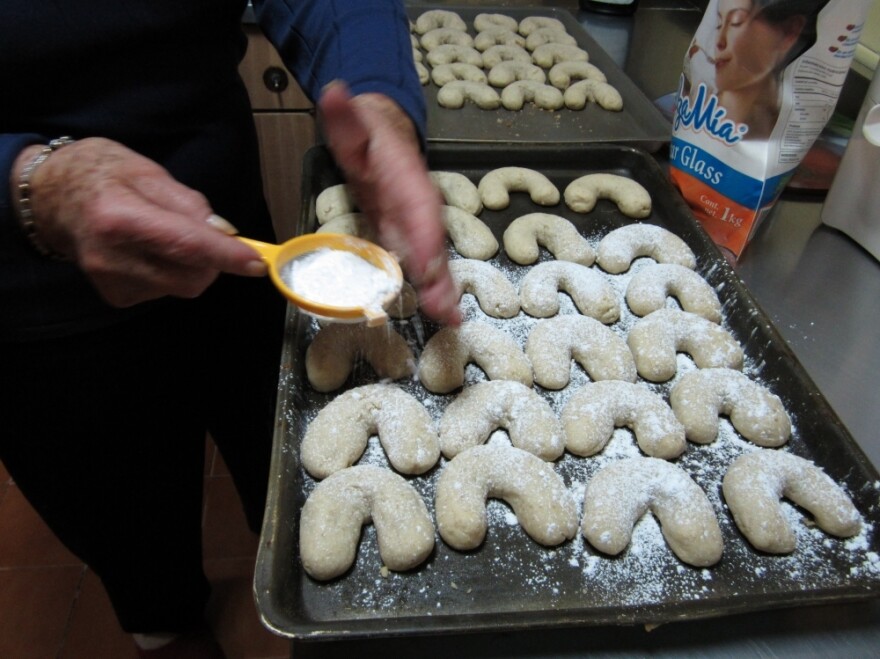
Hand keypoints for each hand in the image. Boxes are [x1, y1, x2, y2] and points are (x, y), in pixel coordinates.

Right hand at [11, 137, 266, 306]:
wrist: (51, 198)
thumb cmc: (99, 174)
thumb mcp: (146, 171)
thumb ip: (189, 204)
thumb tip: (224, 232)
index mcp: (119, 217)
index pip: (185, 245)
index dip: (226, 256)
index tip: (257, 263)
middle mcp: (112, 256)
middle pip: (190, 277)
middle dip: (213, 261)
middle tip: (206, 235)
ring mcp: (111, 281)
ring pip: (181, 287)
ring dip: (191, 266)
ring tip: (165, 236)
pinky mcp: (116, 297)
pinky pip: (165, 291)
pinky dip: (171, 274)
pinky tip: (150, 252)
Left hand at [318, 81, 460, 325]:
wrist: (386, 136)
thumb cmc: (369, 135)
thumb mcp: (352, 124)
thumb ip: (344, 116)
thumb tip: (335, 93)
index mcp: (408, 182)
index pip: (421, 211)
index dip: (424, 239)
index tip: (425, 265)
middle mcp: (419, 208)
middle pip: (433, 244)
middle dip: (439, 276)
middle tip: (444, 308)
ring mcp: (416, 226)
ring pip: (433, 260)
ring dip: (441, 290)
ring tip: (450, 318)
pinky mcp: (408, 238)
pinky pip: (423, 266)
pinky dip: (433, 289)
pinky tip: (441, 313)